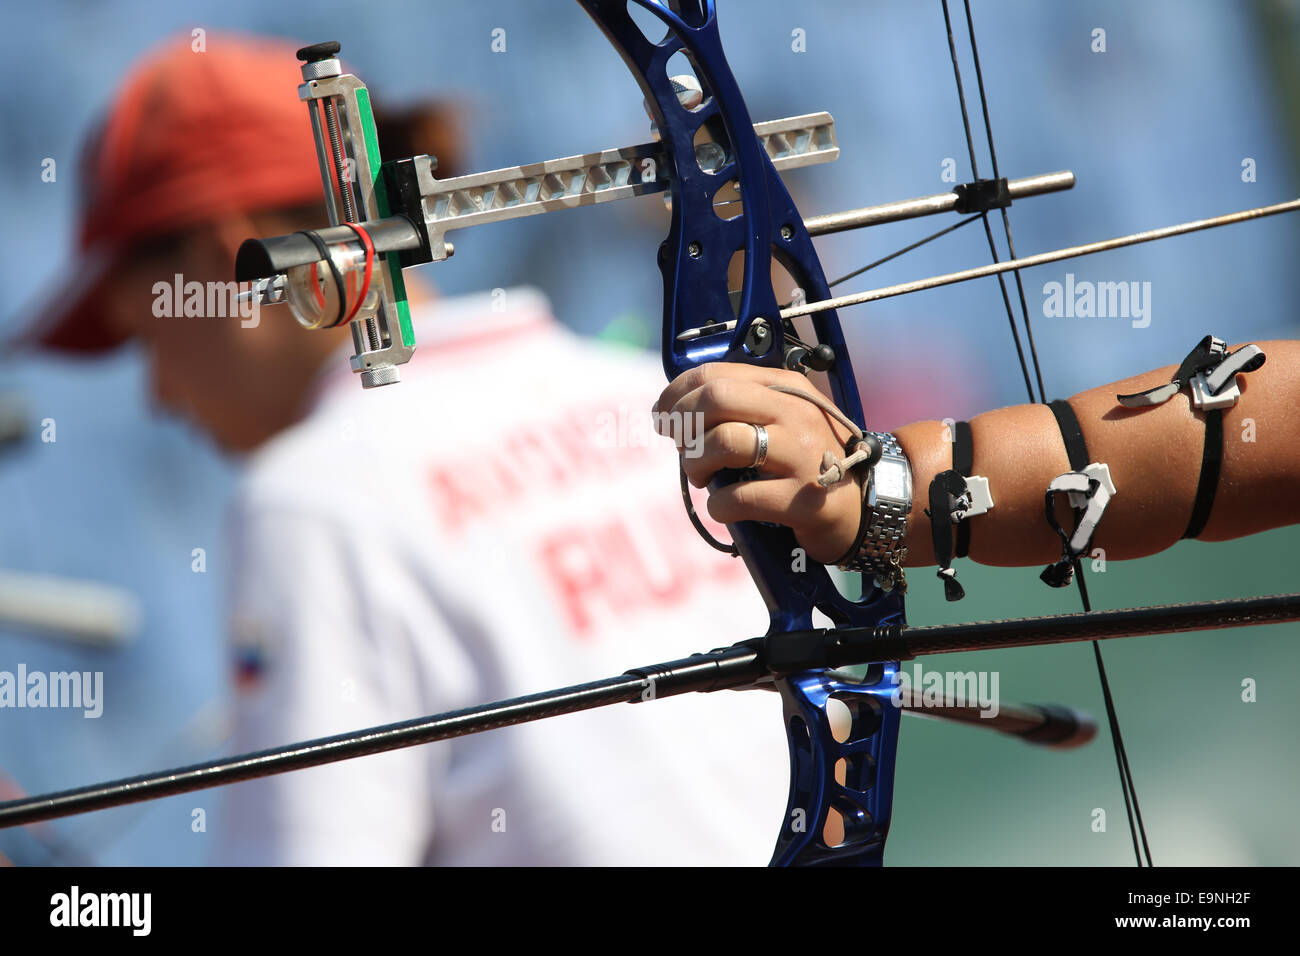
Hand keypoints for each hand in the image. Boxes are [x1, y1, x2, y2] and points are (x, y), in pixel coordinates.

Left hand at [652, 363, 864, 563]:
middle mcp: (794, 413)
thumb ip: (739, 407)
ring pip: (724, 441)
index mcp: (785, 387)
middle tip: (681, 448)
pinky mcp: (802, 498)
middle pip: (716, 398)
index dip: (676, 394)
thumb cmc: (809, 461)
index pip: (715, 374)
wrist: (865, 505)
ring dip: (696, 463)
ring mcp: (801, 455)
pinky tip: (723, 507)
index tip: (662, 417)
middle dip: (682, 424)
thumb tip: (674, 410)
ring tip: (701, 478)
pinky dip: (719, 505)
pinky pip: (740, 496)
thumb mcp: (782, 419)